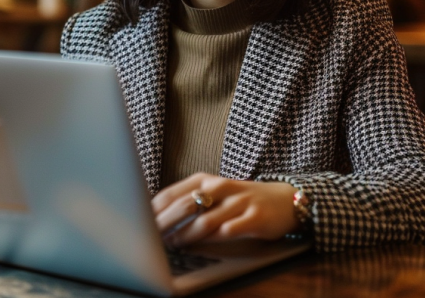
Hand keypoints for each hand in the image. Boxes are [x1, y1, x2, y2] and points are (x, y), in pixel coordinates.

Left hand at [151, 173, 298, 247]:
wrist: (284, 200)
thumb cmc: (240, 200)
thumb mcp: (214, 193)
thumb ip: (188, 202)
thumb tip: (156, 218)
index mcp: (206, 180)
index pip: (172, 193)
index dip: (154, 210)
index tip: (140, 224)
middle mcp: (221, 187)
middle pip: (186, 206)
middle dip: (166, 224)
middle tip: (152, 239)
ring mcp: (239, 201)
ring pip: (206, 220)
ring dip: (186, 235)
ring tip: (173, 244)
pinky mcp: (255, 217)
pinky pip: (231, 229)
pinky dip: (215, 238)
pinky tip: (204, 245)